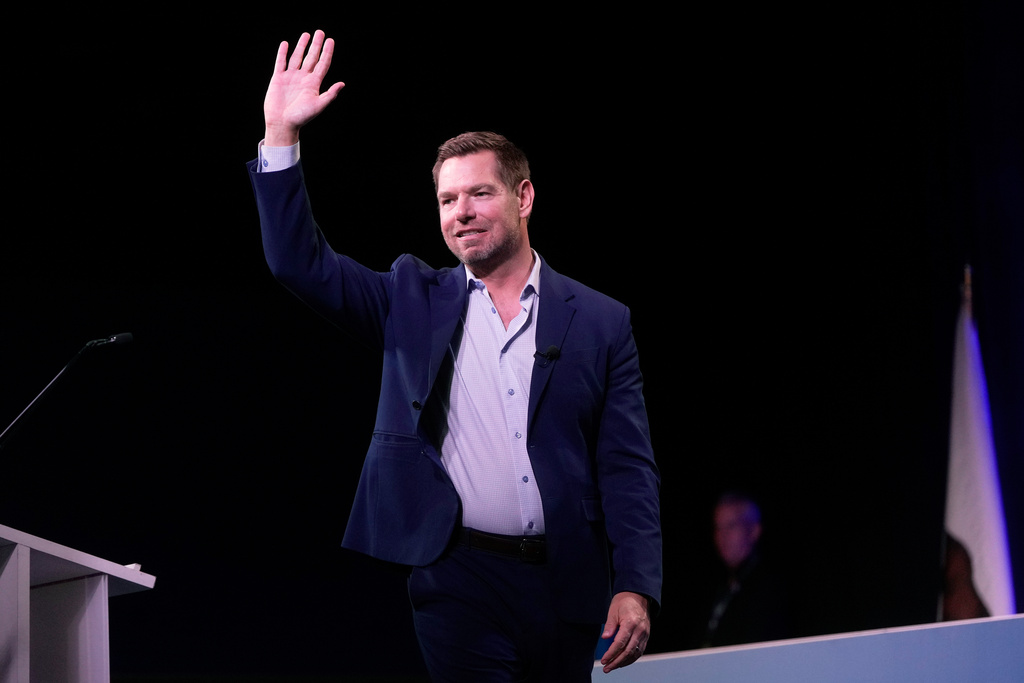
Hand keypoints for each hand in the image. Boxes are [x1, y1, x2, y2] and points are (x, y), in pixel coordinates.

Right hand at [263, 30, 344, 146]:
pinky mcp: (278, 78)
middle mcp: (303, 78)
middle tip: (320, 32)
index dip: (327, 52)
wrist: (282, 123)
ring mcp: (290, 77)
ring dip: (301, 46)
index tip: (330, 40)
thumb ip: (330, 94)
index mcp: (313, 84)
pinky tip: (286, 44)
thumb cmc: (301, 117)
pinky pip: (281, 62)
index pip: (322, 64)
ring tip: (306, 35)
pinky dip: (283, 53)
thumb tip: (342, 84)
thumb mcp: (318, 105)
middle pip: (311, 57)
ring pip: (297, 57)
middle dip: (316, 45)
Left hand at [599, 591, 649, 673]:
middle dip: (616, 662)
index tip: (604, 660)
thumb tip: (604, 638)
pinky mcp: (646, 636)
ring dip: (623, 662)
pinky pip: (639, 651)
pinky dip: (631, 658)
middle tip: (606, 668)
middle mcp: (640, 630)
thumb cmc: (624, 601)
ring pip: (635, 653)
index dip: (611, 653)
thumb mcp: (613, 610)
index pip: (620, 643)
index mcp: (631, 622)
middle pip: (628, 651)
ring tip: (613, 666)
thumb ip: (610, 625)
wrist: (638, 596)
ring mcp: (645, 634)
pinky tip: (623, 662)